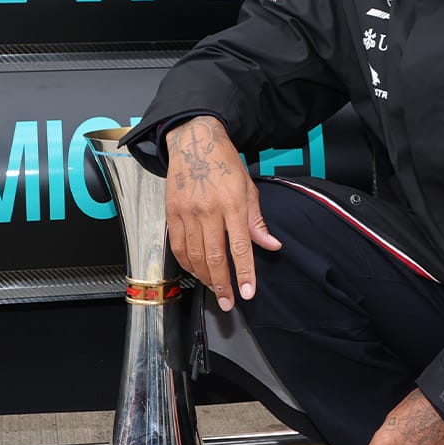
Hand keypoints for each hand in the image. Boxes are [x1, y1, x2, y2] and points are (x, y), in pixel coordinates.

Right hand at [163, 116, 280, 310]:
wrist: (193, 142)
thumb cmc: (224, 164)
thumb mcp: (248, 188)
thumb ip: (257, 220)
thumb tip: (271, 245)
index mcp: (232, 203)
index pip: (240, 247)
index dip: (244, 273)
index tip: (247, 293)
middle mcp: (208, 210)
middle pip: (214, 257)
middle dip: (222, 285)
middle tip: (229, 302)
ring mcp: (187, 213)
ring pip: (194, 256)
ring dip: (205, 278)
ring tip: (215, 289)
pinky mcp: (172, 213)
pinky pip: (178, 247)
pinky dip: (187, 264)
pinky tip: (196, 271)